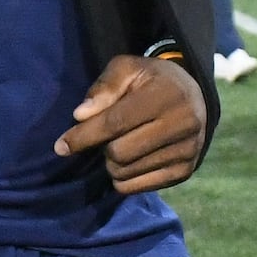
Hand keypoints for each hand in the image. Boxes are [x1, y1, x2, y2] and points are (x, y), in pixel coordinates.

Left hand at [58, 53, 207, 194]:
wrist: (195, 99)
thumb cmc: (152, 81)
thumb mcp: (127, 69)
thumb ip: (103, 88)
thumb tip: (80, 116)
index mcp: (166, 95)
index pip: (115, 122)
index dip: (83, 136)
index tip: (60, 145)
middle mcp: (183, 124)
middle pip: (119, 153)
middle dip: (102, 147)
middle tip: (106, 137)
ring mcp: (187, 151)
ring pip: (126, 173)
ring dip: (112, 164)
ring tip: (120, 145)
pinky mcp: (185, 172)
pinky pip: (138, 187)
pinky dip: (123, 179)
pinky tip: (129, 161)